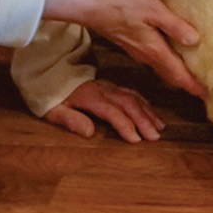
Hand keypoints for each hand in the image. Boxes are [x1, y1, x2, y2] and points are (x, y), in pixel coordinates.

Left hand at [43, 78, 166, 141]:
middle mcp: (104, 90)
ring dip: (148, 112)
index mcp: (90, 97)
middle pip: (128, 103)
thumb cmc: (52, 96)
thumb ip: (70, 120)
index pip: (112, 111)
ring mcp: (109, 86)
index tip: (136, 140)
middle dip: (144, 120)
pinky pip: (132, 92)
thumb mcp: (53, 110)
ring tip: (160, 127)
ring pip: (133, 97)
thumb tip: (89, 133)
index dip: (125, 125)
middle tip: (155, 137)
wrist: (52, 72)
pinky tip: (152, 111)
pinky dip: (145, 102)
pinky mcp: (112, 86)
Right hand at [46, 0, 205, 97]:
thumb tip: (196, 40)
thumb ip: (174, 26)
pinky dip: (168, 65)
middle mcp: (147, 56)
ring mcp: (139, 52)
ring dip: (178, 76)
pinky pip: (155, 62)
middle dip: (188, 84)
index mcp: (155, 50)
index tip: (208, 96)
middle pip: (172, 76)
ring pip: (163, 70)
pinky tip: (173, 57)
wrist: (92, 7)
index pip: (178, 74)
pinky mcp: (133, 45)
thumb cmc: (123, 5)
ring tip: (193, 76)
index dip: (193, 86)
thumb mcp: (153, 10)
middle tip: (205, 90)